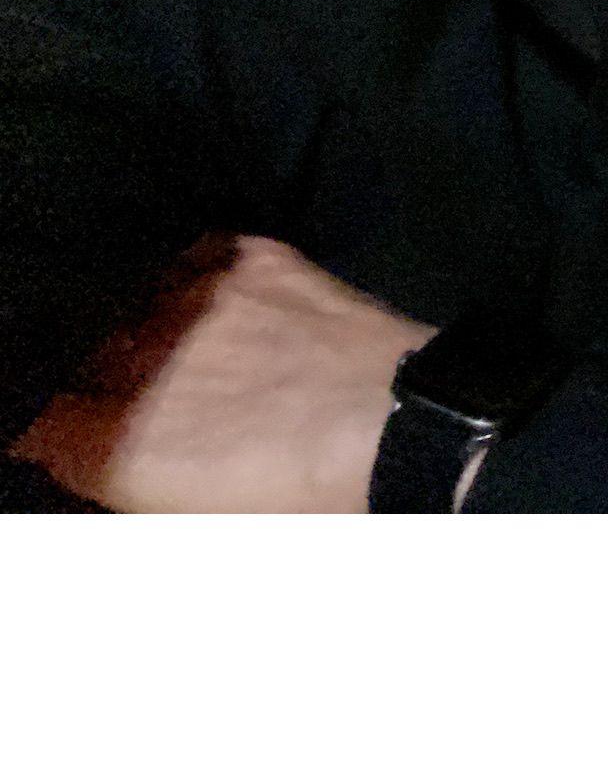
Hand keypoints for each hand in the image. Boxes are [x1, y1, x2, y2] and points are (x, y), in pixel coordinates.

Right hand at [10, 237, 429, 512]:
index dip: (41, 423)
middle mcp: (140, 363)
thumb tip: (90, 450)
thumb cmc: (306, 503)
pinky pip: (194, 253)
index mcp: (116, 448)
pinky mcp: (255, 259)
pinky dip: (188, 273)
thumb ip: (128, 479)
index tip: (55, 423)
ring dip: (134, 321)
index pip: (33, 422)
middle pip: (76, 356)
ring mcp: (198, 301)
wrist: (402, 431)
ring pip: (128, 297)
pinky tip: (200, 295)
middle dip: (86, 374)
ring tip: (163, 342)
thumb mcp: (195, 522)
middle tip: (122, 391)